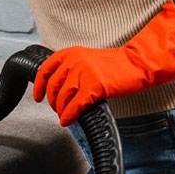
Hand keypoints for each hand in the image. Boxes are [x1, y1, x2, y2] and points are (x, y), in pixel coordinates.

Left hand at [32, 1, 174, 125]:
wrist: (137, 64)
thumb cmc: (115, 64)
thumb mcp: (88, 59)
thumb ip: (72, 68)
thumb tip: (58, 87)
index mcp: (70, 53)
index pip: (45, 69)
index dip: (39, 86)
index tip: (37, 97)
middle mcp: (74, 61)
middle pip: (53, 87)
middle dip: (53, 101)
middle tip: (57, 109)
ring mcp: (83, 73)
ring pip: (62, 98)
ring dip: (61, 110)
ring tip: (64, 116)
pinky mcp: (94, 87)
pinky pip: (75, 106)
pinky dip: (69, 115)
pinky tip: (67, 121)